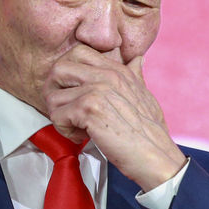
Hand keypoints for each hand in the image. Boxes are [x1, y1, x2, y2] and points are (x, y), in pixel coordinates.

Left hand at [43, 45, 187, 189]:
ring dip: (60, 116)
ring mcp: (98, 90)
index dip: (68, 73)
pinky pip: (57, 116)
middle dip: (55, 92)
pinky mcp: (89, 109)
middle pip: (59, 68)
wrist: (156, 155)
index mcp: (118, 70)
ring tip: (78, 128)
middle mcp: (108, 75)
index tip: (73, 92)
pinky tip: (83, 137)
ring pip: (53, 96)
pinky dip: (65, 131)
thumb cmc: (150, 132)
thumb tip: (136, 60)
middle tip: (67, 110)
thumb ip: (135, 75)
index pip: (78, 52)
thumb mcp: (144, 95)